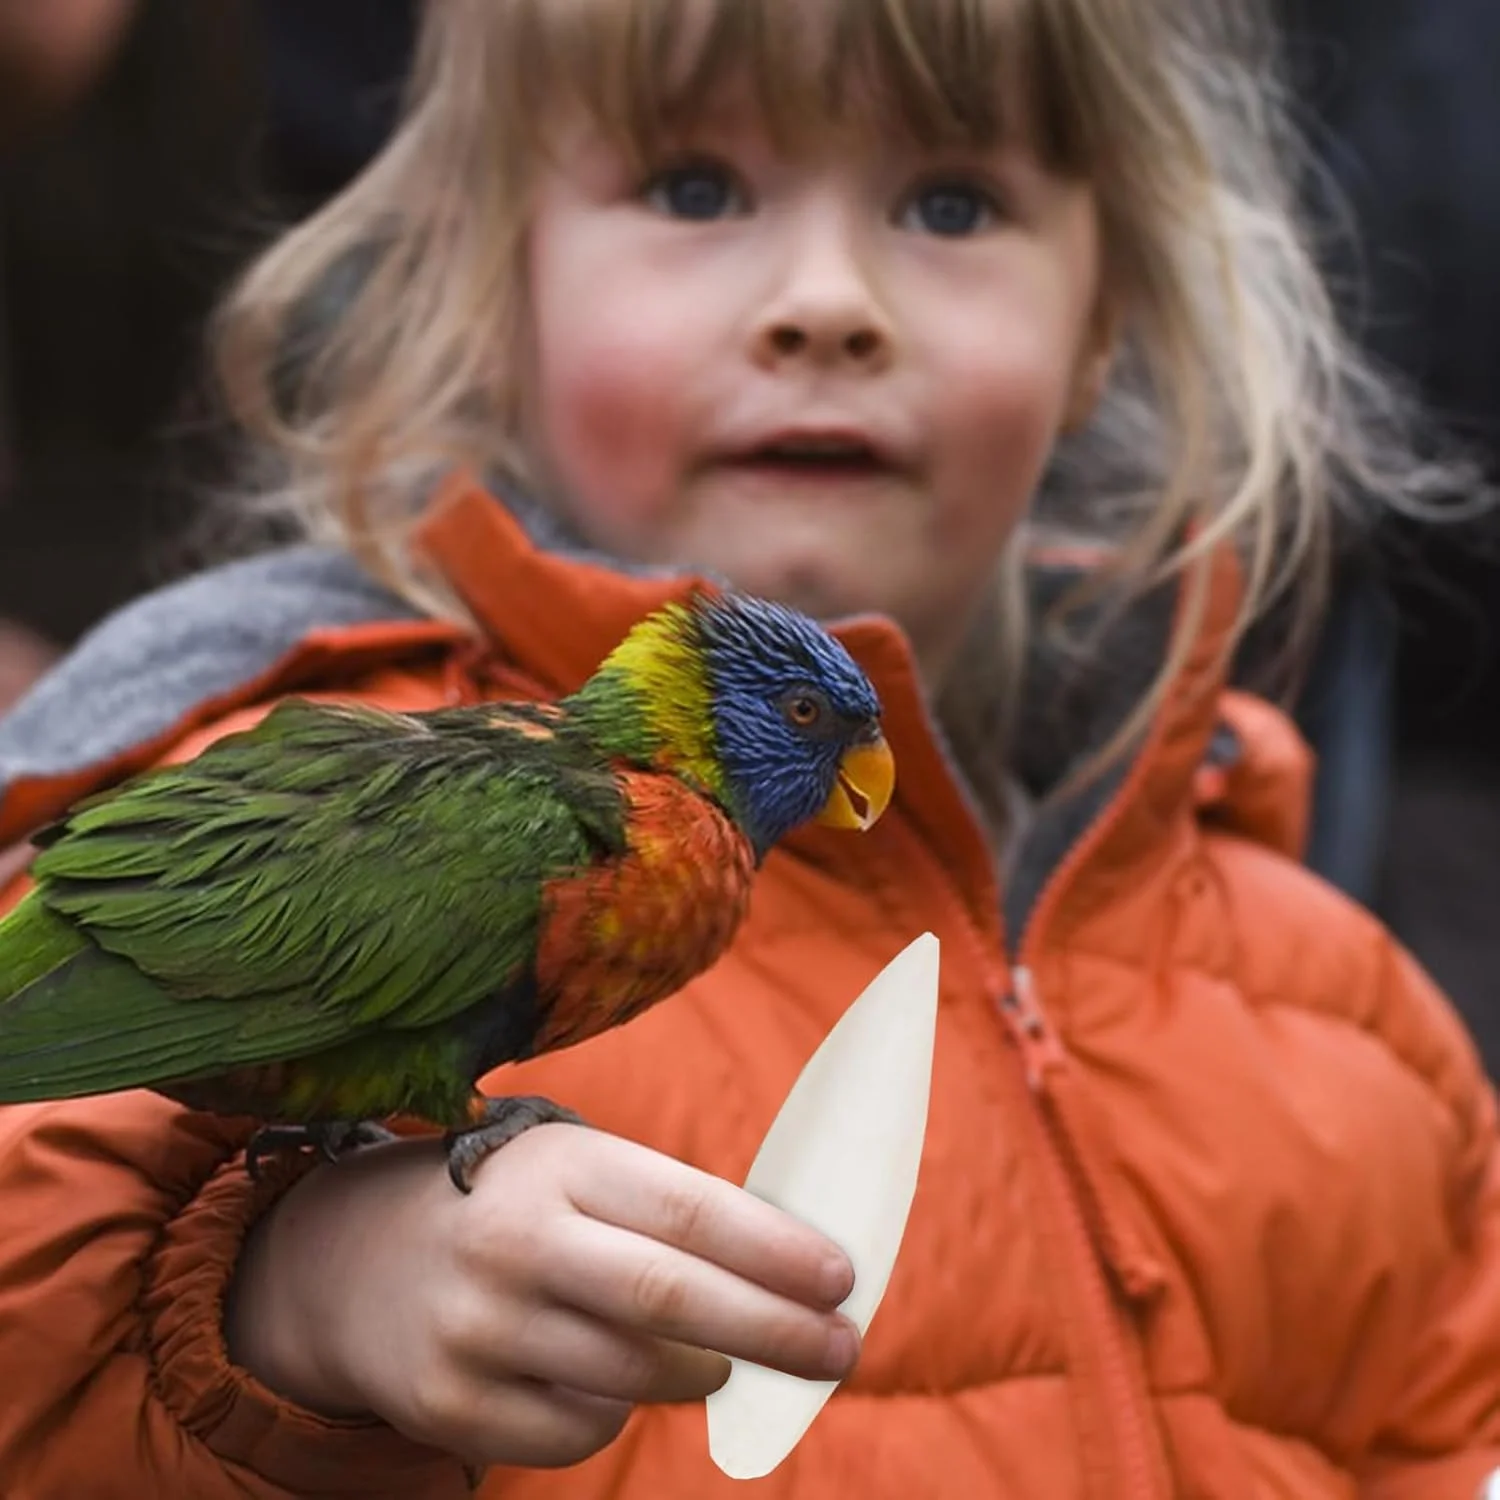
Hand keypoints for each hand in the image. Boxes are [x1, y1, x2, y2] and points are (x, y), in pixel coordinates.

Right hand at [226, 1124, 859, 1469]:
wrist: (354, 1259)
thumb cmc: (514, 1202)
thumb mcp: (579, 1168)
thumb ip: (669, 1211)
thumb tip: (796, 1273)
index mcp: (559, 1165)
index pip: (687, 1210)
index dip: (773, 1251)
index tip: (841, 1279)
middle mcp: (513, 1244)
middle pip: (670, 1302)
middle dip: (772, 1331)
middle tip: (840, 1350)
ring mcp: (477, 1329)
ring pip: (636, 1377)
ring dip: (703, 1373)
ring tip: (721, 1356)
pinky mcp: (450, 1405)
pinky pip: (581, 1431)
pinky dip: (620, 1411)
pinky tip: (611, 1377)